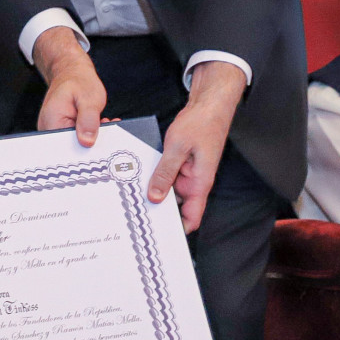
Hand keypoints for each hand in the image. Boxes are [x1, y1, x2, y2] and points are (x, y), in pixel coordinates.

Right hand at [35, 26, 106, 147]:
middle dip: (92, 140)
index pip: (67, 147)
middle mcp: (50, 128)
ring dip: (92, 135)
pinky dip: (90, 132)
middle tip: (106, 126)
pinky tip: (98, 123)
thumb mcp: (89, 98)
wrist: (71, 71)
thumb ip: (88, 120)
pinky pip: (77, 137)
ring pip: (76, 142)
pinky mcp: (63, 129)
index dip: (85, 146)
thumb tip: (87, 141)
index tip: (100, 137)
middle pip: (72, 147)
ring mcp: (56, 130)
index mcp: (52, 122)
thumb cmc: (78, 80)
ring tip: (102, 122)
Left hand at [148, 61, 242, 231]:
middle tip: (133, 215)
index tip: (158, 236)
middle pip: (175, 206)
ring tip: (129, 194)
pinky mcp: (181, 163)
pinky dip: (154, 175)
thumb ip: (165, 172)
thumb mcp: (177, 147)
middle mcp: (194, 182)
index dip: (177, 231)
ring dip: (153, 190)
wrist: (210, 103)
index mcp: (199, 183)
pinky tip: (137, 174)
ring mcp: (187, 172)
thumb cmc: (201, 123)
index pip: (191, 218)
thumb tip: (155, 197)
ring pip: (168, 190)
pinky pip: (166, 175)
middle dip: (157, 210)